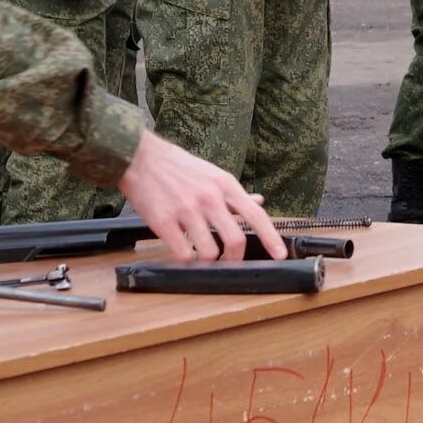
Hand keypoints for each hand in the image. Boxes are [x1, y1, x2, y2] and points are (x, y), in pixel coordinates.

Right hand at [116, 131, 282, 261]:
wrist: (142, 159)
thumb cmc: (179, 167)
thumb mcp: (213, 174)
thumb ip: (235, 194)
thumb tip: (259, 202)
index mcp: (225, 186)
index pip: (255, 215)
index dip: (271, 238)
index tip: (280, 254)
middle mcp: (210, 198)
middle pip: (235, 241)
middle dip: (235, 259)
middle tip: (229, 262)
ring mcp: (187, 210)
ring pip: (208, 252)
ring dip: (207, 260)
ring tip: (200, 253)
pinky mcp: (164, 222)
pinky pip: (182, 253)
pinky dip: (185, 259)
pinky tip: (183, 251)